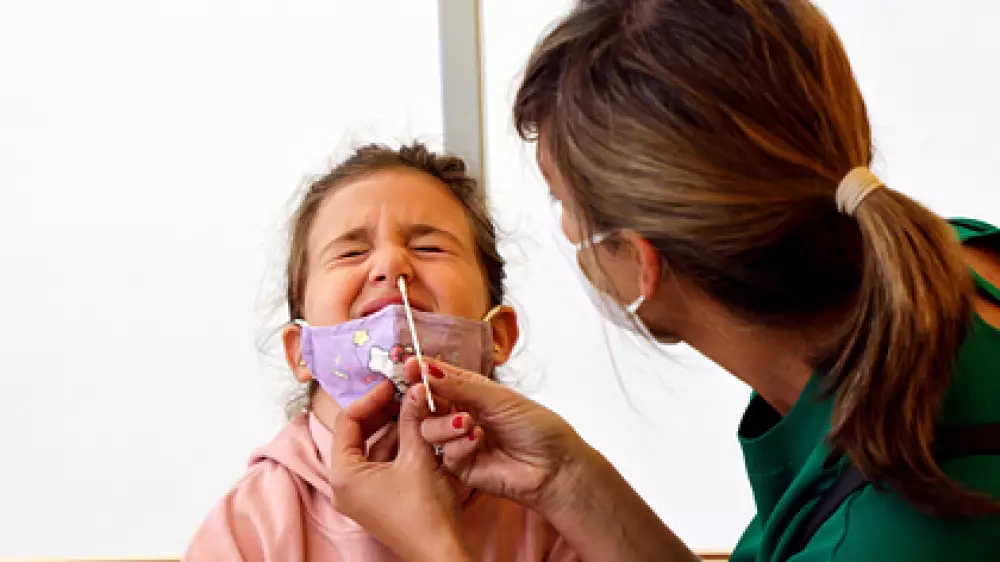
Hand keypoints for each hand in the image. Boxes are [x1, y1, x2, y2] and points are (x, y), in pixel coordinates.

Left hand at [327, 380, 473, 561]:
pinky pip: (383, 463)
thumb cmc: (425, 512)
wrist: (443, 553)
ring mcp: (361, 494)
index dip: (371, 398)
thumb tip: (414, 387)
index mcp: (343, 475)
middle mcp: (345, 486)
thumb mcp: (418, 457)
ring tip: (416, 408)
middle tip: (404, 393)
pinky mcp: (378, 499)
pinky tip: (419, 431)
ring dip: (394, 427)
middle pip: (357, 433)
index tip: (392, 384)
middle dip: (382, 412)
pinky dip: (399, 446)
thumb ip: (412, 418)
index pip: (347, 421)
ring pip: (373, 447)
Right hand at [404, 357, 590, 513]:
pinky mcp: (461, 468)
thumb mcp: (498, 398)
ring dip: (444, 424)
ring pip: (428, 430)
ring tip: (468, 422)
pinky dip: (458, 445)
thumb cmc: (536, 427)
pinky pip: (444, 455)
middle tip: (423, 394)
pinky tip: (478, 442)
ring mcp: (459, 443)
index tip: (411, 366)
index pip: (440, 380)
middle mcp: (461, 416)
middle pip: (426, 406)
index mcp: (471, 394)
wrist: (554, 467)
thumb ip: (461, 385)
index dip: (424, 372)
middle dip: (423, 399)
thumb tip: (427, 368)